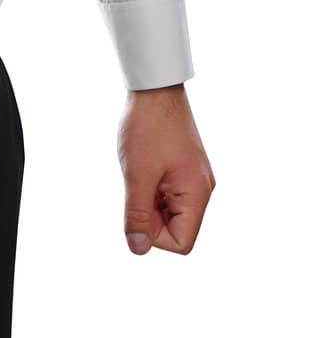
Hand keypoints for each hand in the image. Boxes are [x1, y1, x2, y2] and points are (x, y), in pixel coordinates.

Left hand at [117, 84, 215, 254]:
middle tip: (137, 185)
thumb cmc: (149, 126)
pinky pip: (167, 194)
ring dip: (149, 201)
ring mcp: (193, 180)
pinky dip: (152, 189)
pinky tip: (144, 167)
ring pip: (168, 212)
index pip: (181, 243)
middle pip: (176, 229)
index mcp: (197, 194)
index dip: (154, 235)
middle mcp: (201, 190)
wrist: (155, 88)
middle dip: (150, 216)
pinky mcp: (184, 170)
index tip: (139, 205)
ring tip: (141, 172)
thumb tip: (139, 248)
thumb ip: (138, 214)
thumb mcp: (137, 174)